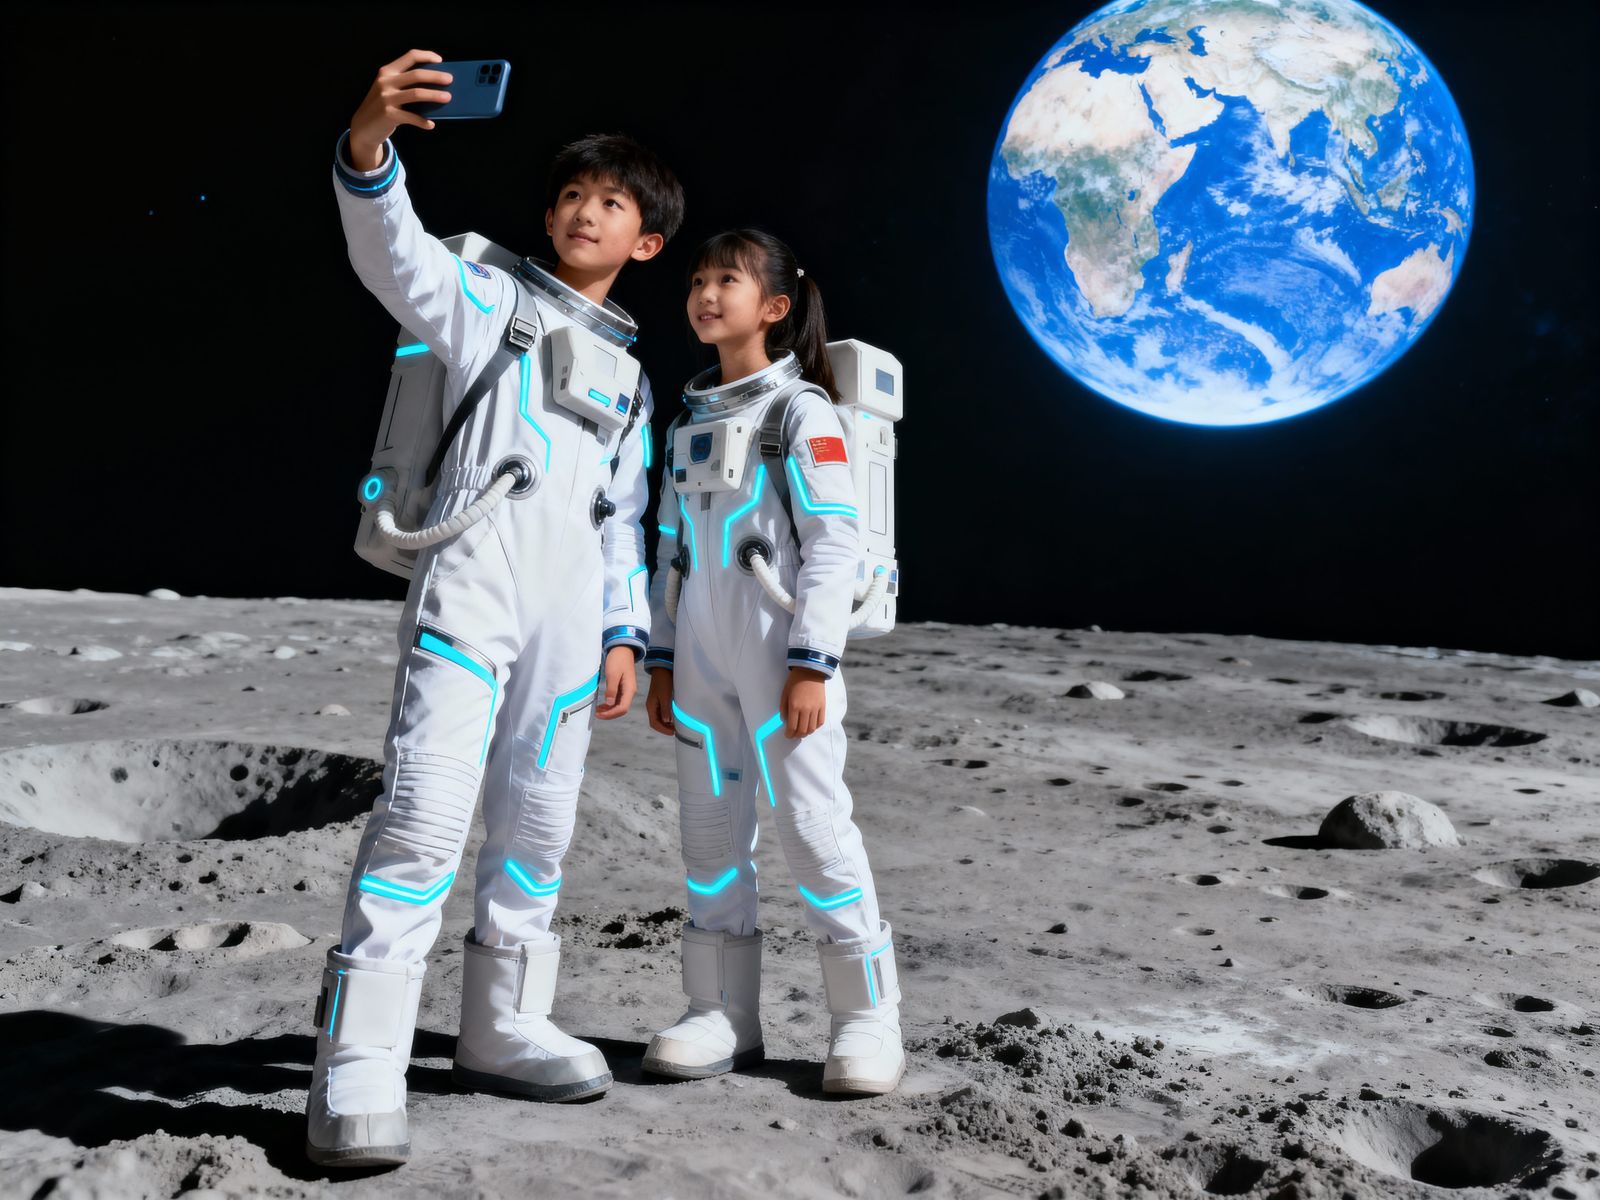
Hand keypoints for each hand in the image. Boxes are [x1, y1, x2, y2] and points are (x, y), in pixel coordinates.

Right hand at [347, 49, 453, 168]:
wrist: (363, 126)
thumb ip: (405, 84)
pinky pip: (412, 117)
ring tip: (448, 98)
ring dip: (434, 95)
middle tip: (450, 79)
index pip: (410, 56)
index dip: (426, 56)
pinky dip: (423, 121)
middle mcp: (386, 82)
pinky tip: (431, 124)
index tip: (440, 60)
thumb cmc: (383, 106)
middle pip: (416, 75)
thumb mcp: (389, 89)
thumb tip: (436, 85)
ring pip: (417, 94)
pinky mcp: (389, 114)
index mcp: (387, 71)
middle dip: (436, 76)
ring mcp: (386, 98)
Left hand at [595, 646, 636, 719]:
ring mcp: (626, 690)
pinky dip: (609, 704)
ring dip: (609, 710)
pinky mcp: (622, 687)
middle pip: (621, 709)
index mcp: (629, 690)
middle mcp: (629, 692)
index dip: (611, 714)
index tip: (599, 714)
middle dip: (609, 714)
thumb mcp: (612, 674)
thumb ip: (611, 690)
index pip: (622, 708)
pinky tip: (602, 705)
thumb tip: (609, 704)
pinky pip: (617, 700)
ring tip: (597, 711)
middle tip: (597, 714)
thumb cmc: (617, 660)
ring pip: (619, 705)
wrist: (622, 649)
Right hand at [645, 668, 675, 735]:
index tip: (672, 732)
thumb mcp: (665, 696)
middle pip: (656, 722)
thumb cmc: (663, 682)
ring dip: (667, 723)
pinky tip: (674, 717)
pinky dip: (668, 717)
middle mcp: (652, 706)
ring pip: (660, 718)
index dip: (663, 730)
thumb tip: (667, 721)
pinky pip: (662, 712)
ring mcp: (655, 703)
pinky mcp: (660, 700)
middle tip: (675, 730)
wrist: (662, 669)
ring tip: (676, 725)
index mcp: (650, 706)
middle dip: (665, 728)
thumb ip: (665, 709)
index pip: (654, 723)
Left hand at [781, 667, 826, 737]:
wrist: (810, 671)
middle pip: (802, 730)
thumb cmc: (794, 682)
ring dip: (806, 733)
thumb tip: (784, 721)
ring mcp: (816, 709)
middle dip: (797, 735)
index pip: (792, 727)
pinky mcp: (823, 707)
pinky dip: (815, 727)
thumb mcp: (784, 694)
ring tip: (802, 732)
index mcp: (794, 706)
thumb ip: (783, 709)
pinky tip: (811, 726)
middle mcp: (806, 710)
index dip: (789, 734)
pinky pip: (820, 722)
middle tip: (793, 735)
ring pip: (812, 729)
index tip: (787, 735)